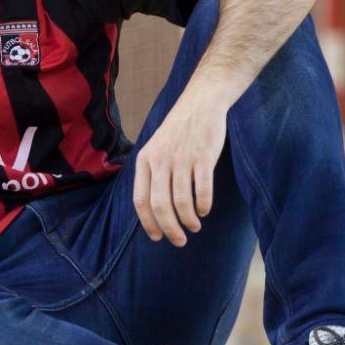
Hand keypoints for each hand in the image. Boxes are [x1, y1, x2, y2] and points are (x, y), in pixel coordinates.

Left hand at [131, 89, 227, 246]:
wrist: (200, 103)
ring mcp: (182, 158)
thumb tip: (152, 211)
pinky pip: (202, 190)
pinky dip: (203, 206)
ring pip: (181, 201)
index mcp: (145, 160)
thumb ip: (152, 174)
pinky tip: (204, 210)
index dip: (148, 223)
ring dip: (188, 220)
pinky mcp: (203, 156)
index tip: (157, 238)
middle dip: (169, 229)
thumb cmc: (178, 131)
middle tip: (179, 241)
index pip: (140, 200)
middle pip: (160, 205)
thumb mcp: (155, 148)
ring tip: (194, 226)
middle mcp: (160, 160)